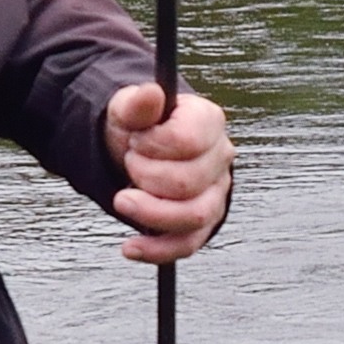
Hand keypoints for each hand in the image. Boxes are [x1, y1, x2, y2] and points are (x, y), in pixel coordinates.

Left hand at [103, 81, 231, 262]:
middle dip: (146, 176)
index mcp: (209, 121)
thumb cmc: (138, 127)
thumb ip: (137, 102)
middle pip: (189, 181)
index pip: (188, 140)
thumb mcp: (128, 109)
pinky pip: (187, 245)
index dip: (153, 145)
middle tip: (129, 164)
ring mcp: (216, 193)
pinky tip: (129, 247)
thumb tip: (150, 93)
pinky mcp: (203, 224)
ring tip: (122, 199)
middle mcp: (220, 158)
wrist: (139, 149)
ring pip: (193, 216)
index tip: (136, 140)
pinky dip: (157, 250)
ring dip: (150, 213)